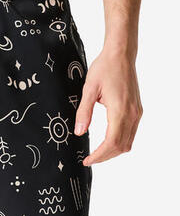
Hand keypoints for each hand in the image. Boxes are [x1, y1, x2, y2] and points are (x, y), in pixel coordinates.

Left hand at [74, 48, 142, 165]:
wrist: (120, 55)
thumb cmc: (104, 68)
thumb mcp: (89, 89)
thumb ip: (84, 112)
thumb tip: (79, 132)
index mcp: (120, 110)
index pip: (111, 143)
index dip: (99, 155)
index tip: (87, 160)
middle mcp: (132, 114)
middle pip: (121, 146)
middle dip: (105, 156)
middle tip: (89, 159)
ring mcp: (137, 113)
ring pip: (128, 142)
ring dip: (113, 151)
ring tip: (97, 152)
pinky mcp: (137, 110)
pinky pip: (131, 133)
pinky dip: (120, 141)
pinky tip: (107, 140)